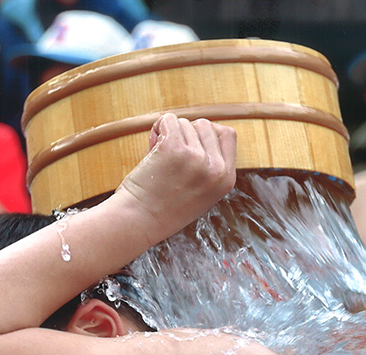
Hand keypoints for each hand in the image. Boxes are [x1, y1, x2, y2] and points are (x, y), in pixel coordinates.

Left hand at [117, 113, 236, 243]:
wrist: (137, 222)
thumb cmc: (162, 208)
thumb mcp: (200, 192)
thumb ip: (208, 165)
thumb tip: (197, 127)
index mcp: (226, 179)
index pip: (227, 135)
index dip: (206, 135)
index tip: (190, 147)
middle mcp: (216, 169)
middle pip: (205, 125)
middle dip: (186, 135)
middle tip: (170, 157)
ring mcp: (196, 159)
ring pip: (184, 123)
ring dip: (169, 135)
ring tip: (159, 160)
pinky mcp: (174, 150)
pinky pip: (168, 120)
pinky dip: (158, 128)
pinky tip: (152, 147)